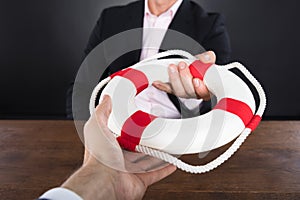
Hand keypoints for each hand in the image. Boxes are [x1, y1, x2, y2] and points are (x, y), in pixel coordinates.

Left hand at [62, 96, 176, 199]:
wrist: (105, 182)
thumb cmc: (99, 157)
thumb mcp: (98, 127)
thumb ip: (102, 112)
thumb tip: (106, 99)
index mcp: (109, 145)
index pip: (121, 133)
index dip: (129, 127)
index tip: (139, 119)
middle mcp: (119, 158)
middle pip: (137, 146)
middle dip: (146, 139)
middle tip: (158, 130)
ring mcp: (130, 169)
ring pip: (148, 159)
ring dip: (158, 152)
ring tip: (168, 143)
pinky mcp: (140, 179)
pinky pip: (156, 173)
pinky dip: (165, 168)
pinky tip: (172, 161)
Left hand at [152, 51, 215, 100]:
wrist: (191, 66)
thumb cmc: (200, 67)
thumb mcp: (205, 61)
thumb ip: (207, 59)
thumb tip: (208, 56)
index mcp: (206, 89)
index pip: (205, 93)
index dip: (200, 88)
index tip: (196, 80)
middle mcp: (195, 93)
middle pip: (190, 92)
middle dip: (185, 78)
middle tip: (182, 65)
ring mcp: (184, 92)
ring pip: (179, 91)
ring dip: (174, 78)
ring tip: (172, 67)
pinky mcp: (174, 90)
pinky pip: (168, 90)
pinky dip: (162, 86)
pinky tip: (157, 82)